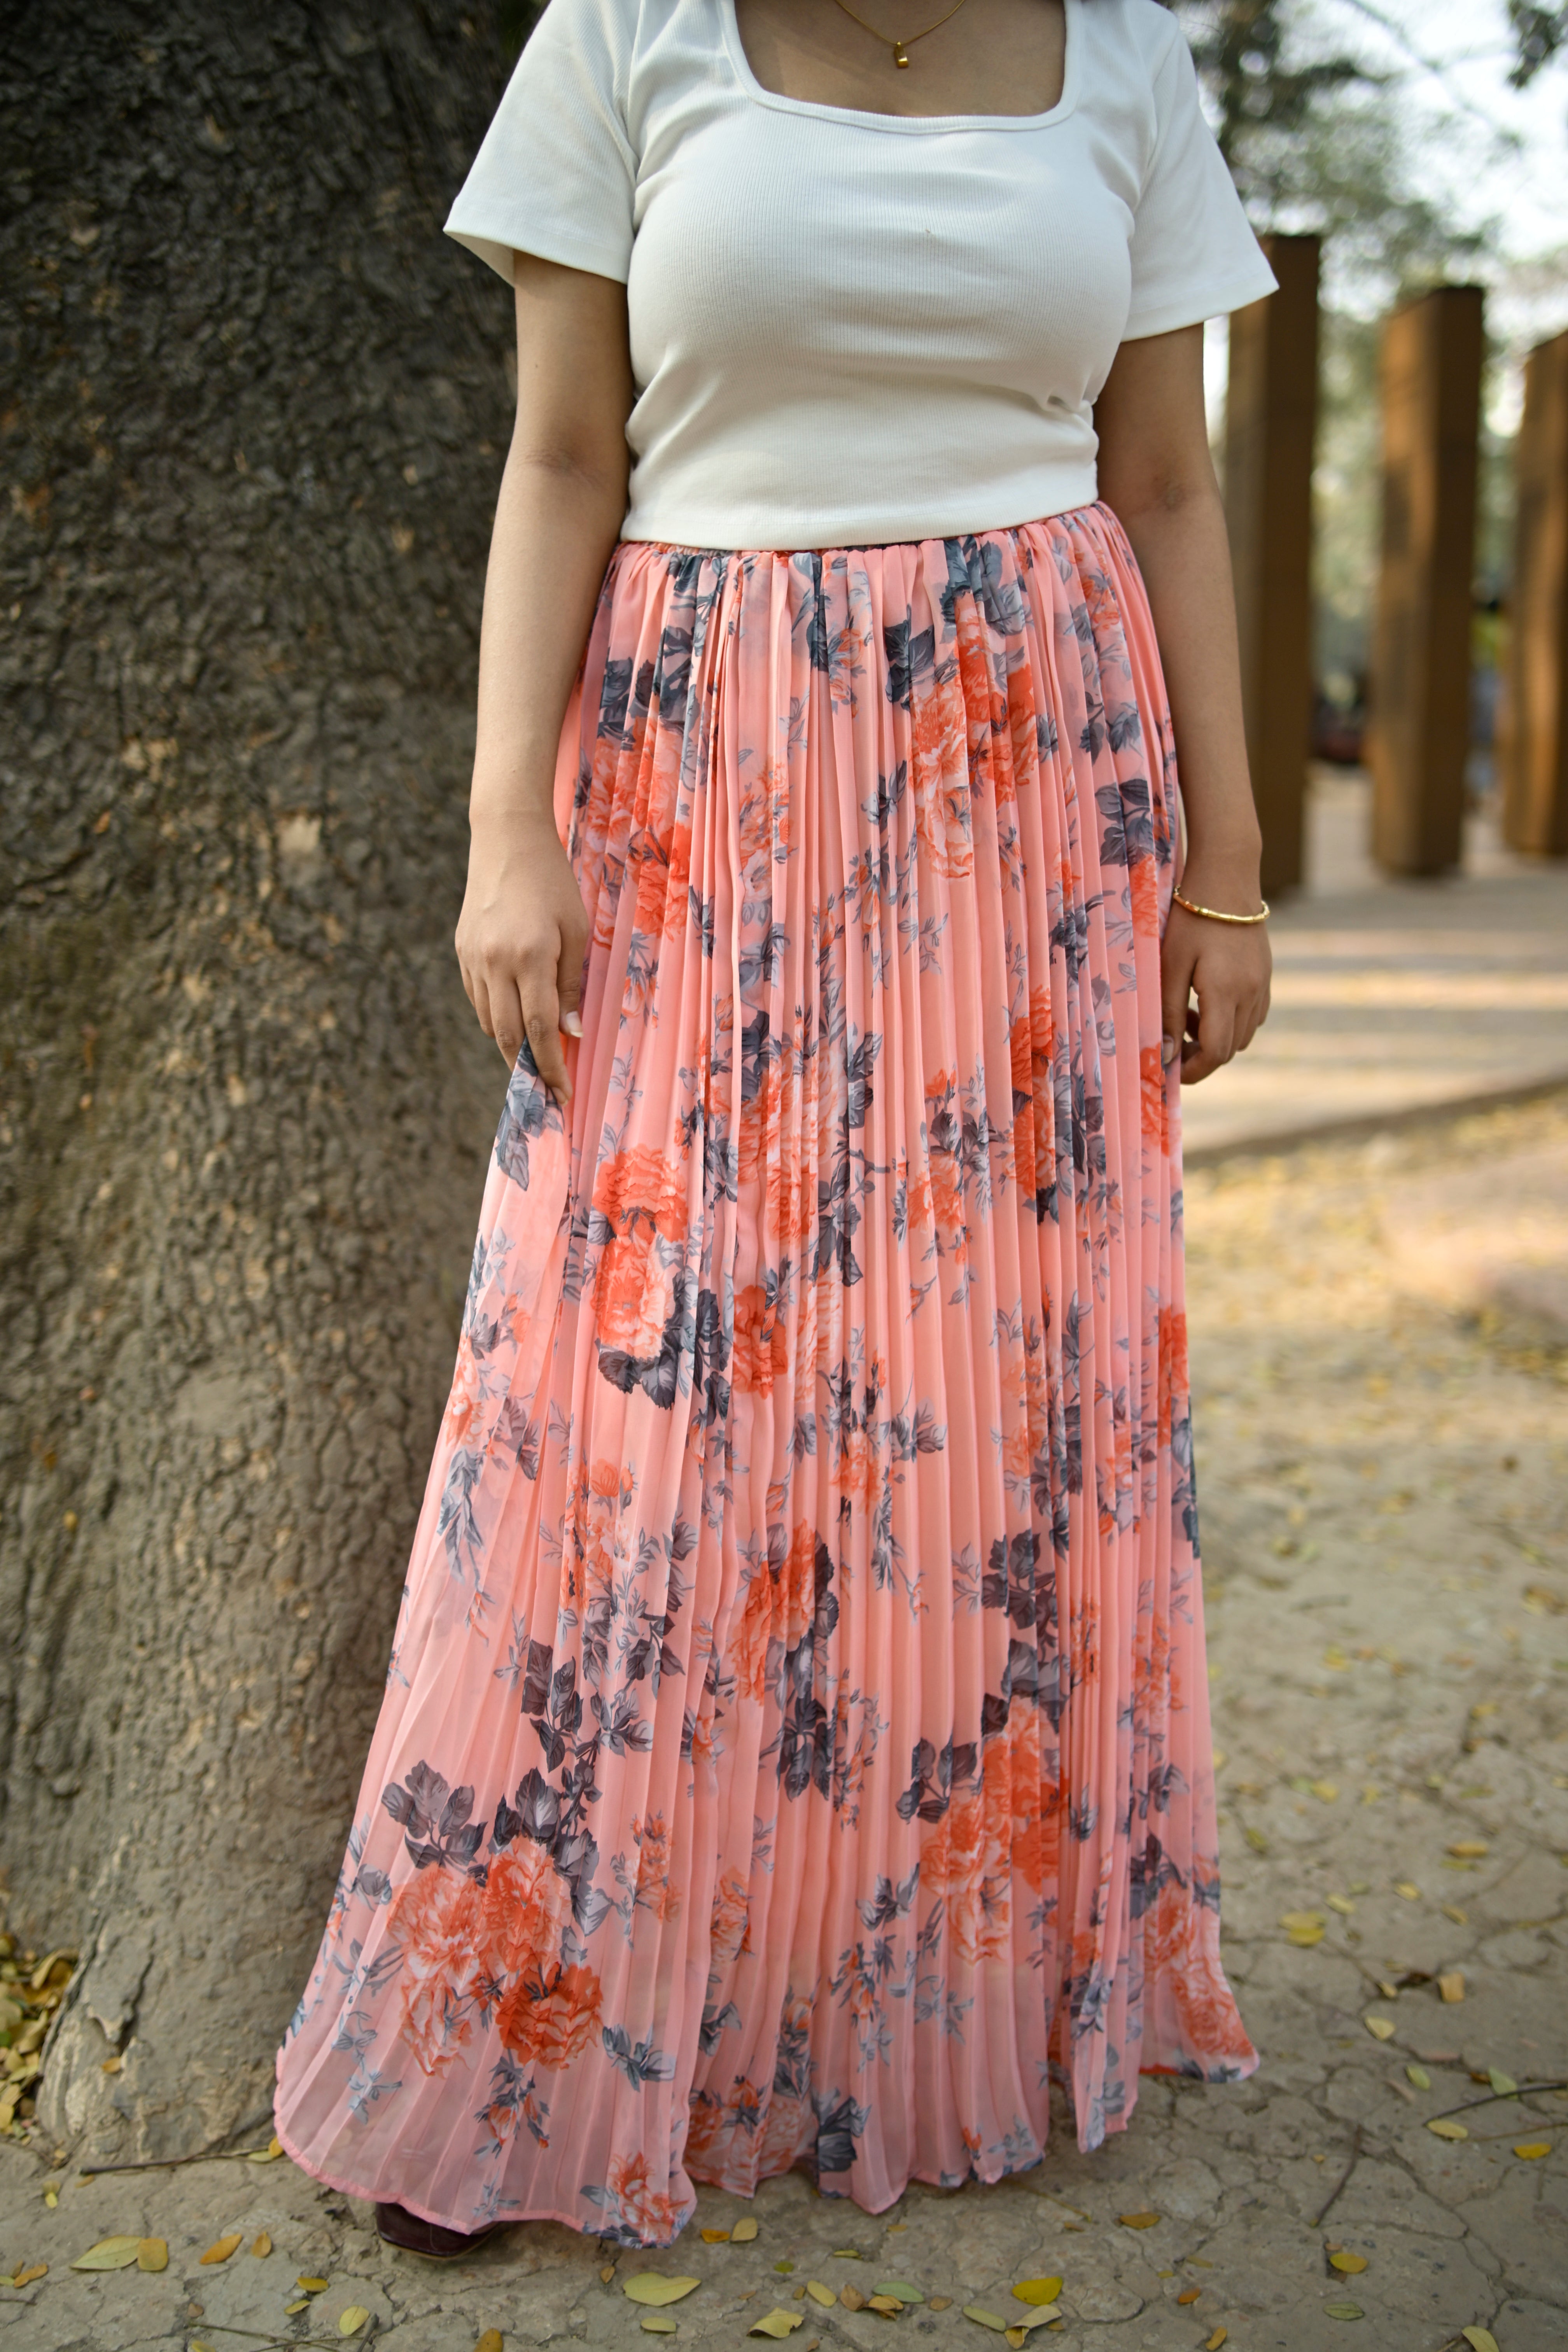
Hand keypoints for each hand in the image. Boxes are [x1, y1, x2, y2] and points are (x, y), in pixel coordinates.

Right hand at [455, 809, 587, 1102]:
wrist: (506, 839)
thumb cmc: (552, 883)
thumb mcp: (576, 931)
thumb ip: (571, 984)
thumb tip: (570, 1033)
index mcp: (529, 957)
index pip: (540, 1030)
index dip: (552, 1067)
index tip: (563, 1094)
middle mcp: (494, 963)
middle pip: (508, 1036)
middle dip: (527, 1068)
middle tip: (545, 1090)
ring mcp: (472, 958)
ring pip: (489, 1021)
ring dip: (511, 1044)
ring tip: (534, 1056)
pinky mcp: (461, 951)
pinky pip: (478, 999)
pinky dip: (496, 1016)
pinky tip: (514, 1017)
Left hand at [1159, 867, 1271, 1085]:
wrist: (1227, 877)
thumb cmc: (1191, 918)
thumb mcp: (1171, 965)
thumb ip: (1168, 1012)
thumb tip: (1166, 1056)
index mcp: (1226, 991)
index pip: (1216, 1052)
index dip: (1194, 1070)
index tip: (1171, 1071)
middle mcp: (1252, 992)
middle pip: (1231, 1048)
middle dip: (1202, 1055)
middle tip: (1172, 1039)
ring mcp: (1263, 984)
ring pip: (1243, 1034)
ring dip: (1216, 1036)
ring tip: (1187, 1012)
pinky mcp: (1266, 975)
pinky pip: (1253, 1014)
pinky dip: (1231, 1019)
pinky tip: (1207, 999)